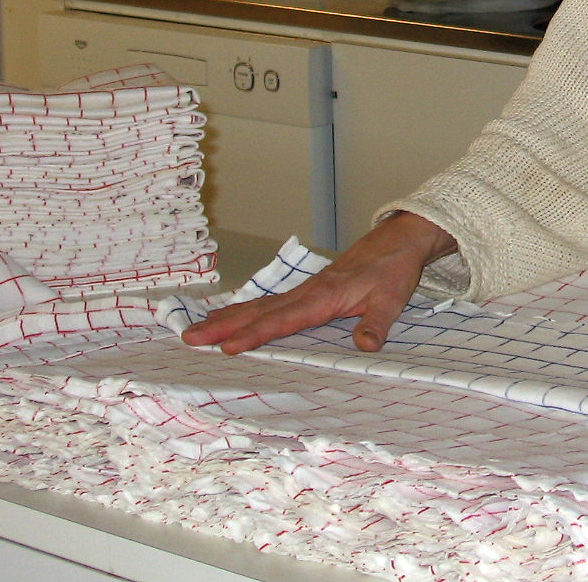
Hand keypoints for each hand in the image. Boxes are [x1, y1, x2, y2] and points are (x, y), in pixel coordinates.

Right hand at [181, 211, 454, 354]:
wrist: (398, 240)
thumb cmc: (394, 269)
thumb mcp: (393, 298)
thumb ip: (377, 323)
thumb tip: (365, 346)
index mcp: (325, 296)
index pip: (283, 319)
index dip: (255, 335)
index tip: (227, 347)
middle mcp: (308, 292)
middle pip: (259, 311)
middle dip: (224, 326)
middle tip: (189, 338)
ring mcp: (305, 289)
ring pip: (259, 305)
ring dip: (227, 318)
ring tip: (195, 330)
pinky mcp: (308, 289)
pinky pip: (269, 302)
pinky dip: (244, 311)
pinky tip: (230, 318)